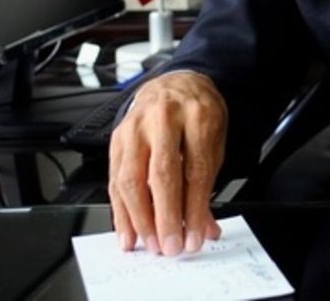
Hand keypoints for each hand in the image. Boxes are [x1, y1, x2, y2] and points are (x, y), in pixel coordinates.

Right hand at [109, 71, 227, 255]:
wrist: (176, 84)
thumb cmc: (198, 115)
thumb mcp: (214, 142)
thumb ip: (208, 184)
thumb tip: (205, 227)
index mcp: (198, 116)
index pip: (195, 169)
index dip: (194, 208)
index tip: (195, 236)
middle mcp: (164, 118)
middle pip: (162, 174)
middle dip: (165, 217)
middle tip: (170, 245)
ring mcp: (135, 126)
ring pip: (131, 178)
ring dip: (139, 218)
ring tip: (150, 243)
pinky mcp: (116, 137)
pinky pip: (114, 179)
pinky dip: (120, 211)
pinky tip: (128, 231)